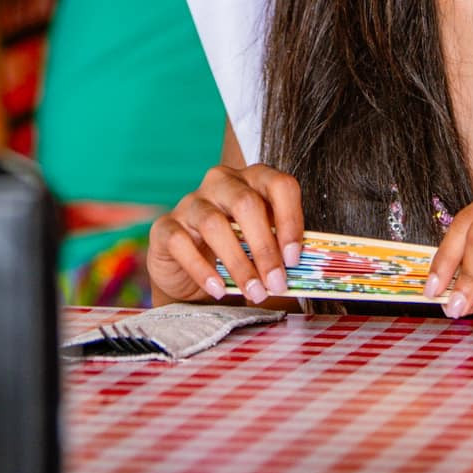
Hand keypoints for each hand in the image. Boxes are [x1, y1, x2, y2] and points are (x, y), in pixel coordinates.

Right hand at [148, 164, 302, 304]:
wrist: (187, 272)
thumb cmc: (234, 253)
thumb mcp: (262, 247)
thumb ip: (281, 249)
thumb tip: (306, 268)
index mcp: (253, 180)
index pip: (279, 185)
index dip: (290, 220)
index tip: (294, 258)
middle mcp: (222, 182)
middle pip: (247, 204)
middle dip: (265, 248)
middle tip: (276, 282)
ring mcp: (191, 202)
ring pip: (215, 224)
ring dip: (239, 264)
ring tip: (254, 293)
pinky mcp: (166, 226)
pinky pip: (182, 243)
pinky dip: (203, 270)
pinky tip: (218, 289)